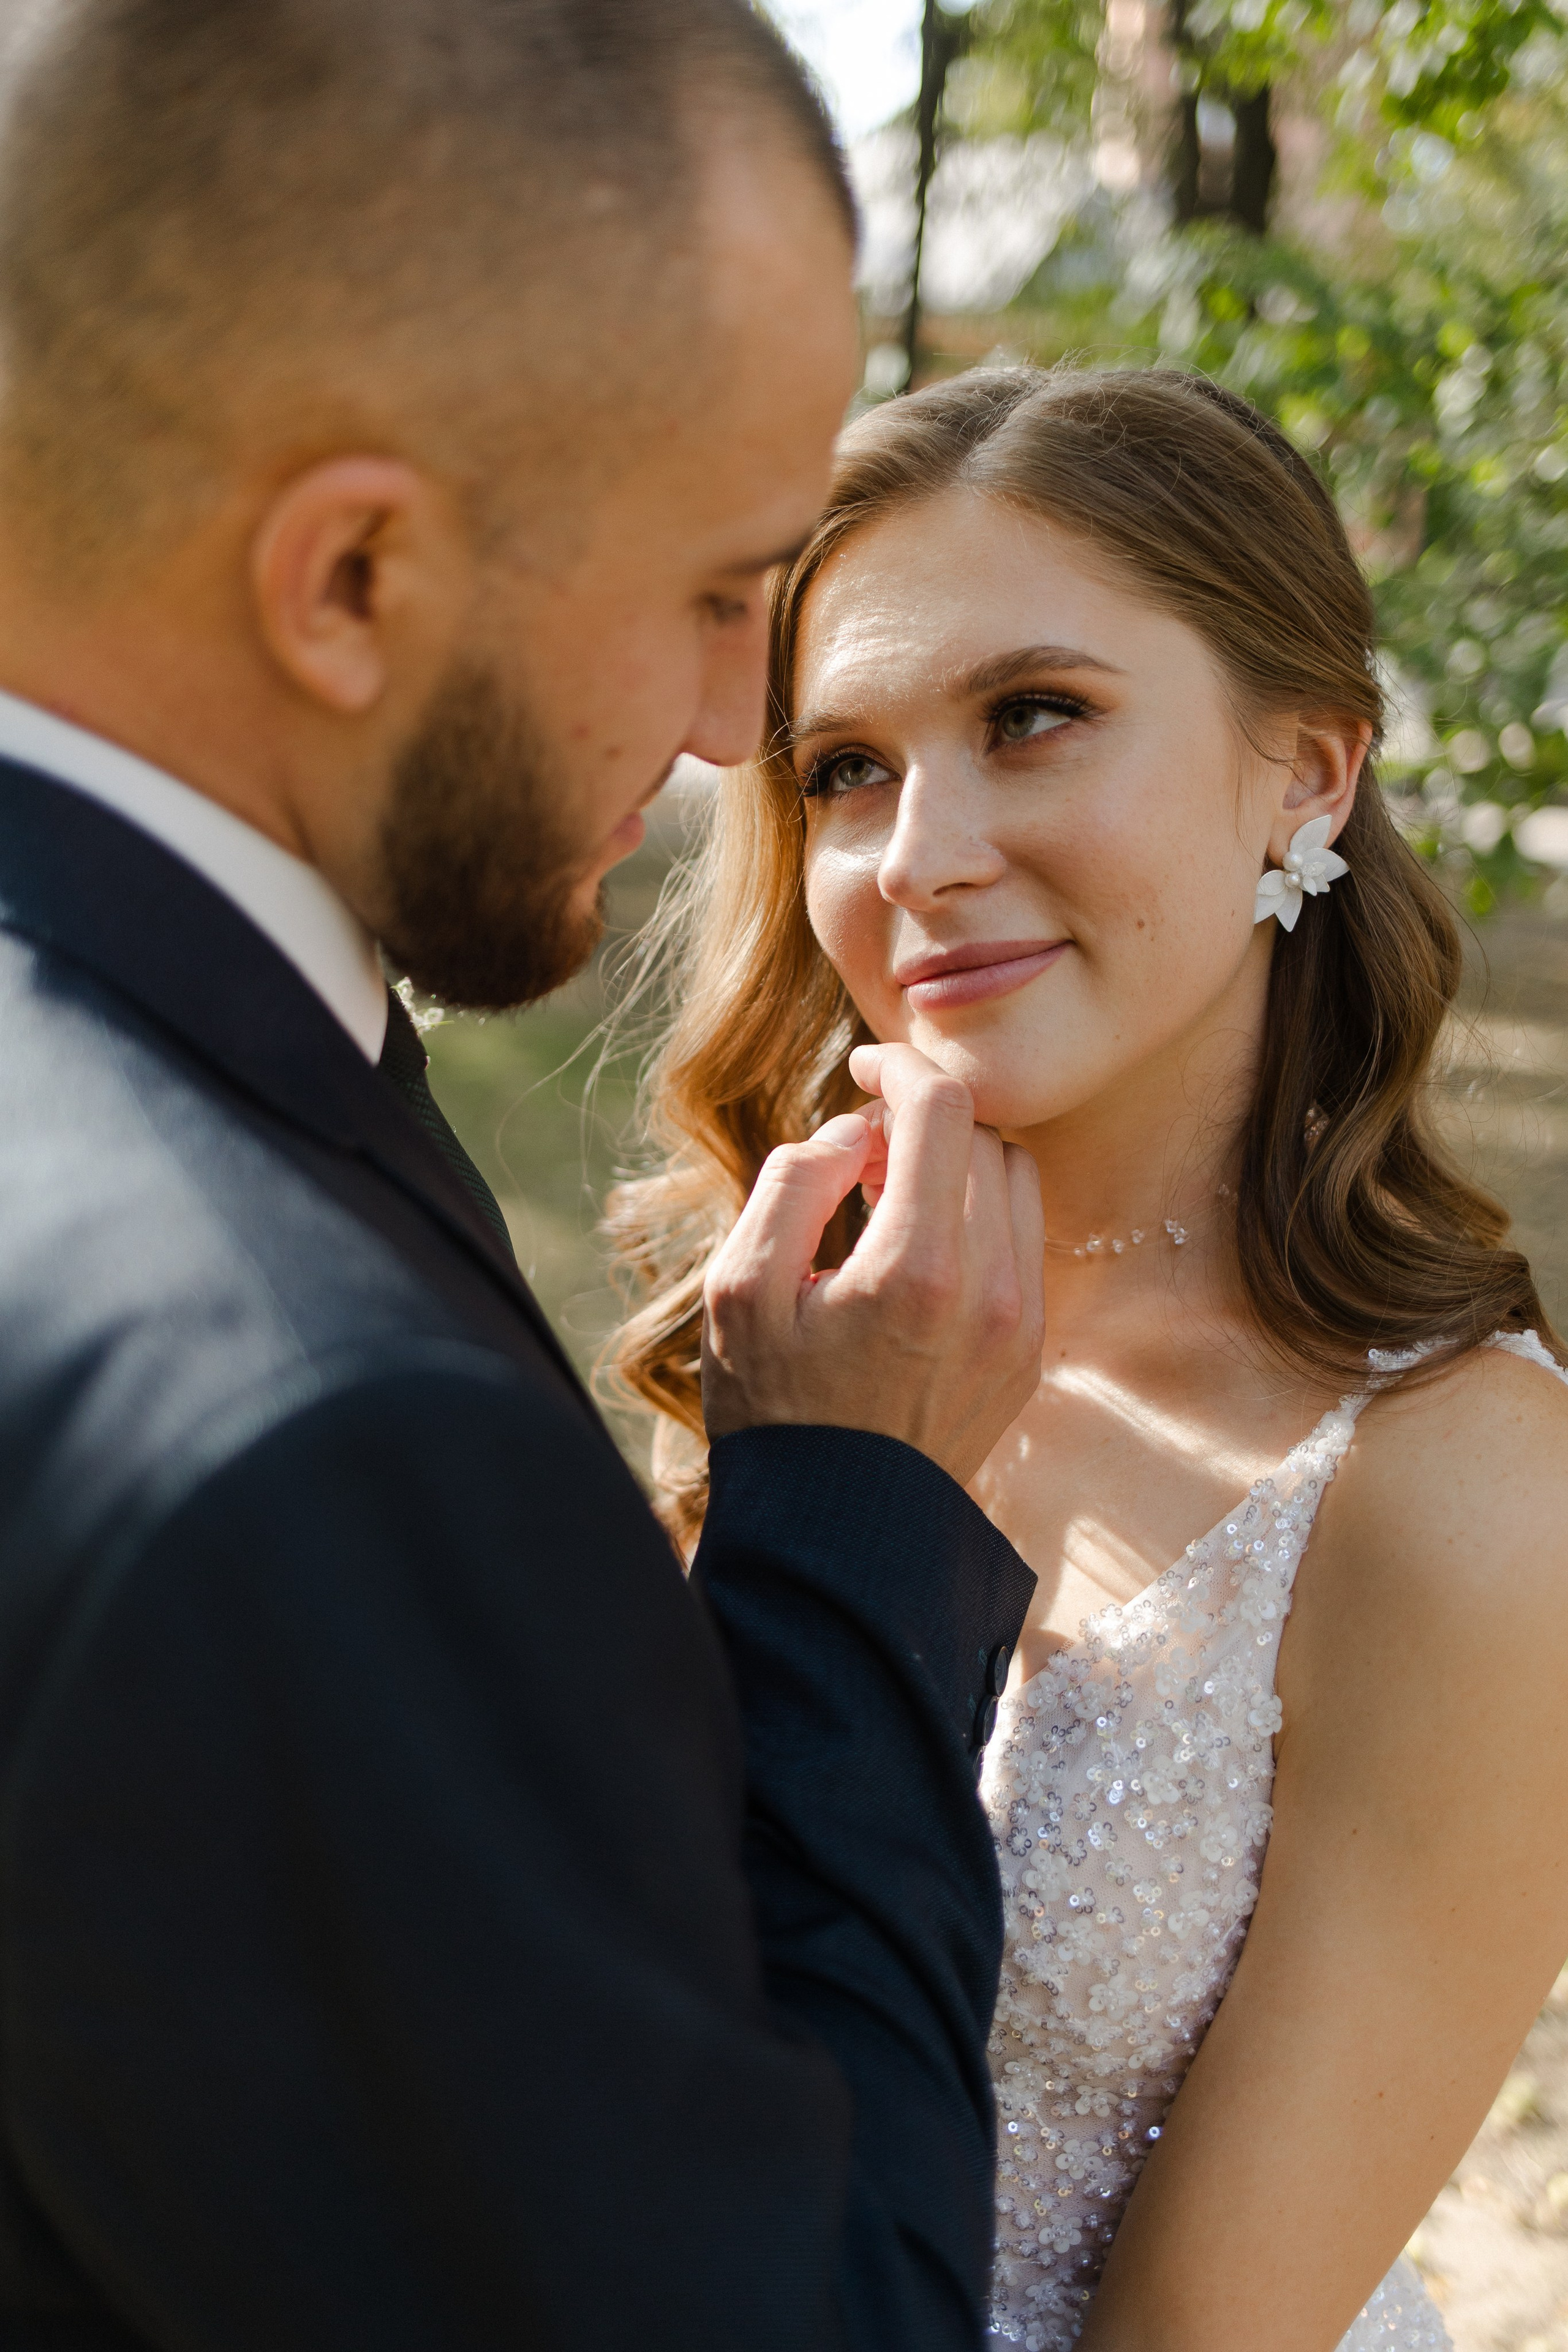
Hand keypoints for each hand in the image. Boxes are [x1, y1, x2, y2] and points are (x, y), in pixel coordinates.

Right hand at [701, 1042, 1045, 1485]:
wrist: (837, 1534)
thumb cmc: (774, 1410)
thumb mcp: (739, 1289)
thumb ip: (791, 1185)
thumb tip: (852, 1134)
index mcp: (916, 1268)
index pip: (942, 1108)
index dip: (900, 1066)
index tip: (862, 1068)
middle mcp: (989, 1291)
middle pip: (982, 1137)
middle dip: (921, 1120)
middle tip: (857, 1152)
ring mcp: (1020, 1324)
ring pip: (1015, 1181)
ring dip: (955, 1165)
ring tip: (884, 1199)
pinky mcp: (1029, 1351)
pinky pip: (1020, 1242)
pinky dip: (975, 1218)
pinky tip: (914, 1253)